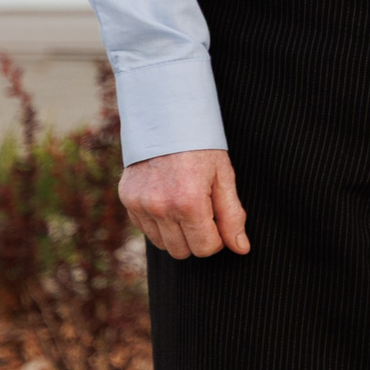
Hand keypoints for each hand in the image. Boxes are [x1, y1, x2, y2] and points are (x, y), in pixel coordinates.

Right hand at [119, 148, 250, 259]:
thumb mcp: (224, 176)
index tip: (219, 222)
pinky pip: (146, 229)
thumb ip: (232, 216)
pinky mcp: (127, 200)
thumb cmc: (202, 147)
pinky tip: (168, 200)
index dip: (218, 239)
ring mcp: (140, 205)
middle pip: (182, 251)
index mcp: (189, 202)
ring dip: (177, 234)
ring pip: (162, 244)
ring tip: (187, 206)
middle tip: (204, 214)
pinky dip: (159, 223)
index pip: (205, 248)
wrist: (167, 118)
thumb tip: (241, 249)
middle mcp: (160, 207)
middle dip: (197, 238)